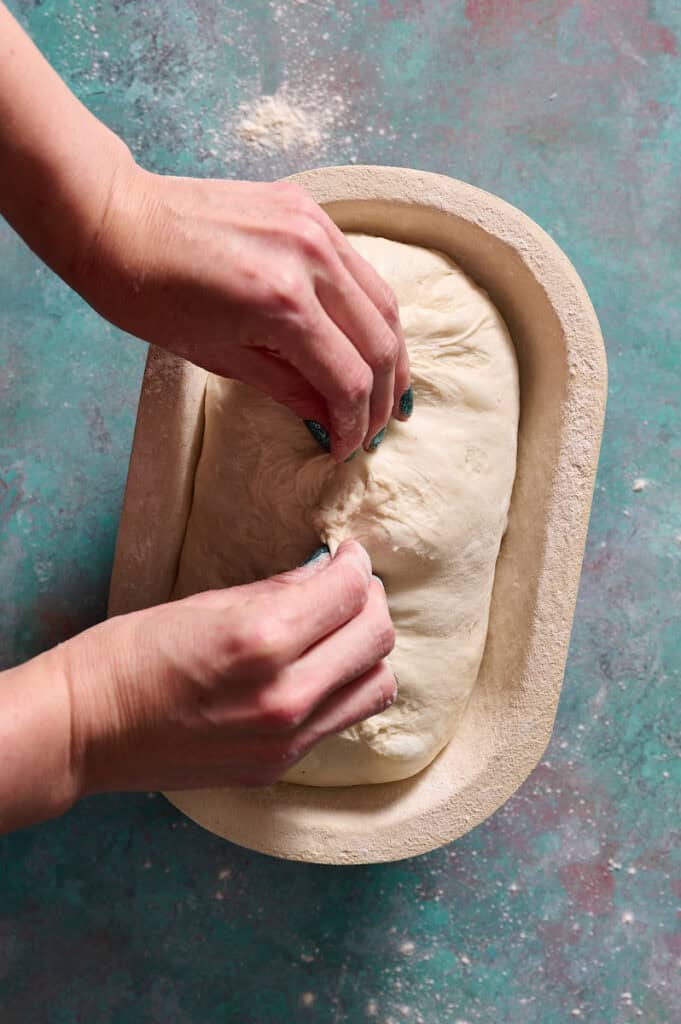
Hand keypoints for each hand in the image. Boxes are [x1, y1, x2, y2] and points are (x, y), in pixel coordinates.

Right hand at [61, 542, 395, 794]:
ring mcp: (286, 740)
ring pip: (376, 686)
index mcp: (262, 640)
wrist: (82, 732)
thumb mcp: (203, 603)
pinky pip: (341, 720)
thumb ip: (277, 590)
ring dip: (367, 650)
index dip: (356, 564)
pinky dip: (343, 688)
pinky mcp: (278, 768)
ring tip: (339, 631)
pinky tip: (316, 669)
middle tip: (350, 586)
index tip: (348, 555)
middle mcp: (286, 695)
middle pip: (378, 638)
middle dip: (370, 601)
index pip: (349, 592)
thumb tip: (326, 573)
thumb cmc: (127, 654)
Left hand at [80, 166, 409, 460]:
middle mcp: (311, 260)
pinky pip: (359, 269)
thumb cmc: (149, 294)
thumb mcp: (219, 357)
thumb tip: (331, 417)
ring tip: (388, 390)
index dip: (353, 423)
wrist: (116, 219)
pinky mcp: (309, 209)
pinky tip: (365, 337)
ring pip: (383, 302)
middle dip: (384, 396)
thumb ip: (288, 387)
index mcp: (282, 304)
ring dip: (390, 353)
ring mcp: (315, 226)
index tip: (346, 448)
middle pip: (379, 342)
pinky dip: (369, 310)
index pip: (347, 378)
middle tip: (376, 429)